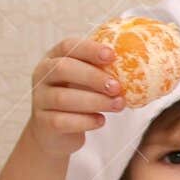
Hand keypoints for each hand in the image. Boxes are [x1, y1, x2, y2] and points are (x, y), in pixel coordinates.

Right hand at [28, 37, 126, 157]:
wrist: (55, 133)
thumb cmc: (77, 100)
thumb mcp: (87, 82)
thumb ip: (103, 71)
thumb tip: (140, 65)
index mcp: (54, 59)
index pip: (68, 46)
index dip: (90, 49)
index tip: (112, 55)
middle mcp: (43, 76)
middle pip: (64, 68)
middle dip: (94, 77)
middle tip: (118, 87)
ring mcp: (40, 99)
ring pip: (64, 97)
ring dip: (95, 101)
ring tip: (118, 105)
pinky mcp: (44, 123)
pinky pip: (63, 121)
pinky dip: (85, 121)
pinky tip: (101, 120)